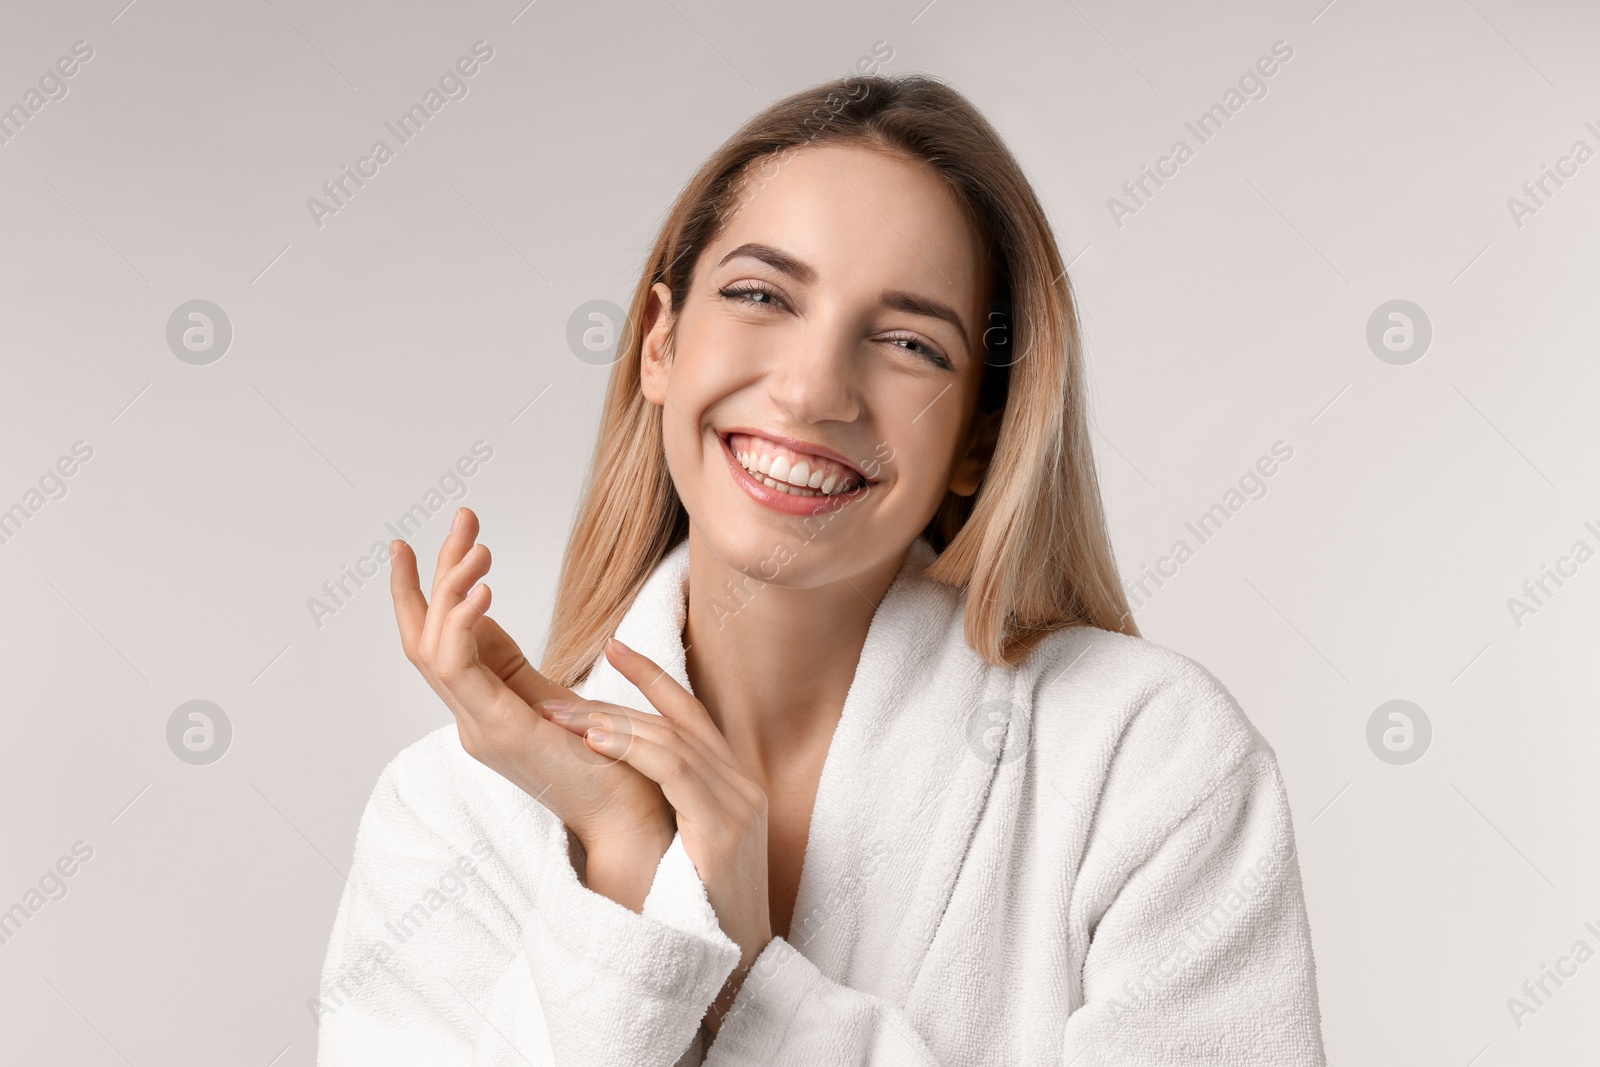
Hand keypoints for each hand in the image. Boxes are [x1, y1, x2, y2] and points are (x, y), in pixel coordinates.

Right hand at [389, 507, 673, 906]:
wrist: (635, 821)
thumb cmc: (613, 765)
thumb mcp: (559, 703)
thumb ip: (520, 671)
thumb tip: (495, 622)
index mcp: (487, 710)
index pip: (442, 641)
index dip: (433, 589)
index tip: (437, 539)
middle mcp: (472, 719)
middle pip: (425, 637)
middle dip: (436, 573)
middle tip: (461, 518)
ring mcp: (480, 727)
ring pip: (432, 647)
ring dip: (449, 589)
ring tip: (477, 547)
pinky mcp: (500, 730)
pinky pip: (459, 668)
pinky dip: (461, 624)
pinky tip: (482, 588)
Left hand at [539, 638, 772, 1031]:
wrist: (736, 964)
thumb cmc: (700, 909)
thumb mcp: (687, 844)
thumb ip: (669, 804)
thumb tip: (613, 774)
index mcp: (731, 782)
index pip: (690, 712)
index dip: (653, 676)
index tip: (615, 646)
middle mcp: (740, 783)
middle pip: (673, 722)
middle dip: (612, 701)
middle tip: (554, 697)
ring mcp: (737, 803)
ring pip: (669, 740)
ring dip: (609, 722)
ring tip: (559, 715)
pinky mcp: (723, 828)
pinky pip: (675, 771)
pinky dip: (633, 749)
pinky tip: (595, 739)